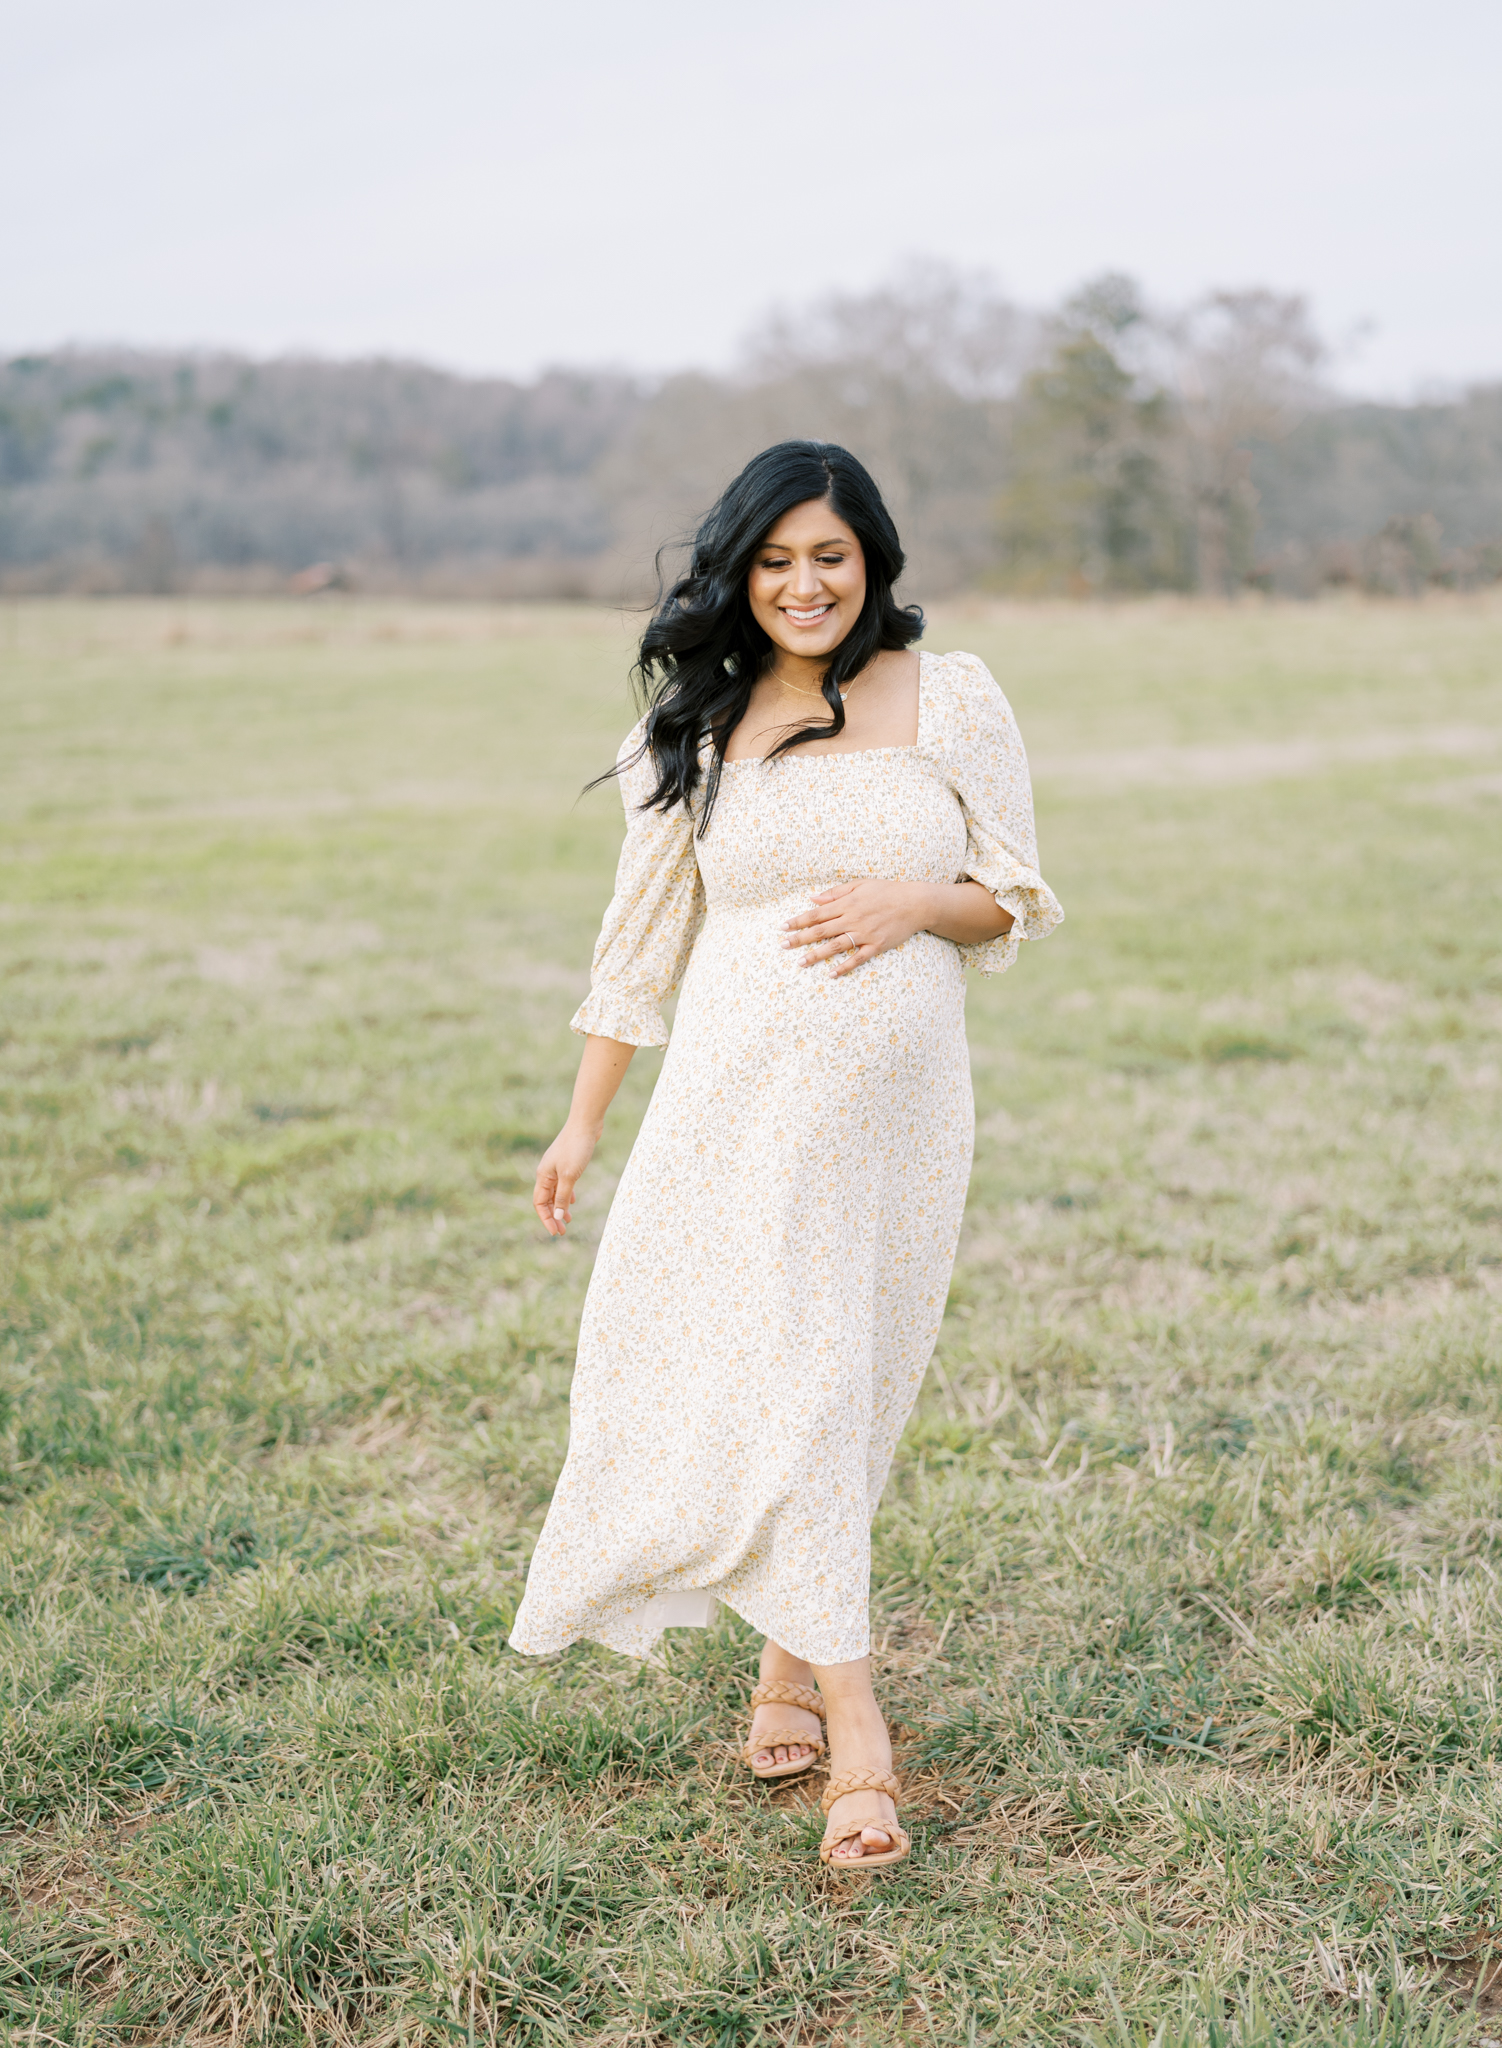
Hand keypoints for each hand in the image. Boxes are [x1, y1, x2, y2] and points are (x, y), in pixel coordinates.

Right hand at [533, 1119, 599, 1235]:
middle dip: (552, 1216)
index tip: (556, 1232)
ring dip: (560, 1207)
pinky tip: (573, 1202)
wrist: (586, 1124)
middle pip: (546, 1200)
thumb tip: (556, 1216)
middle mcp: (546, 1172)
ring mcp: (556, 1167)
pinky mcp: (567, 1163)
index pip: (539, 1203)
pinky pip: (563, 1184)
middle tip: (562, 1231)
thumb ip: (562, 1197)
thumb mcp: (569, 1176)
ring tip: (568, 1220)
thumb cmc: (576, 1148)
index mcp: (543, 1176)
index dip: (546, 1219)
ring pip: (555, 1193)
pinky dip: (566, 1195)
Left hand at [783, 880, 931, 976]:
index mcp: (847, 903)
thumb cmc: (887, 891)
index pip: (816, 913)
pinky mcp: (876, 945)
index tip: (782, 927)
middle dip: (800, 939)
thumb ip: (835, 893)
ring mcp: (864, 933)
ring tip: (800, 963)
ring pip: (835, 946)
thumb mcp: (860, 884)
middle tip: (783, 946)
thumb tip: (813, 898)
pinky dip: (844, 967)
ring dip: (816, 955)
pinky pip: (857, 958)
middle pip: (821, 931)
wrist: (915, 903)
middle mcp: (853, 918)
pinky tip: (831, 973)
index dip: (798, 921)